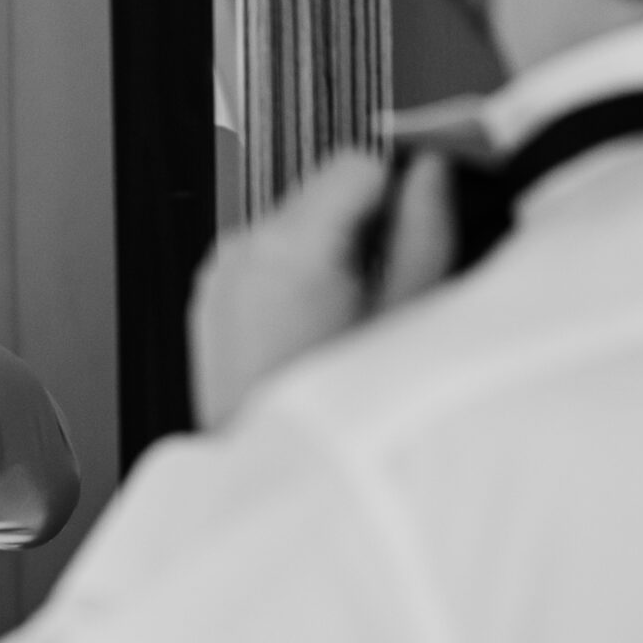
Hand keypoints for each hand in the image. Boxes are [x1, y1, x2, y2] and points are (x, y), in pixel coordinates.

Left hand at [187, 148, 454, 429]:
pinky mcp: (211, 299)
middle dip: (358, 232)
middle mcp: (244, 248)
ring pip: (292, 230)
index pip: (354, 163)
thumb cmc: (340, 412)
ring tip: (341, 324)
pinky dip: (289, 283)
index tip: (408, 230)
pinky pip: (262, 264)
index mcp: (291, 246)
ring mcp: (221, 273)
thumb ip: (423, 232)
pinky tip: (307, 335)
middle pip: (321, 195)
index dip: (393, 193)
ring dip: (324, 257)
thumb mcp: (406, 319)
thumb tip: (431, 174)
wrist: (273, 478)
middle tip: (378, 296)